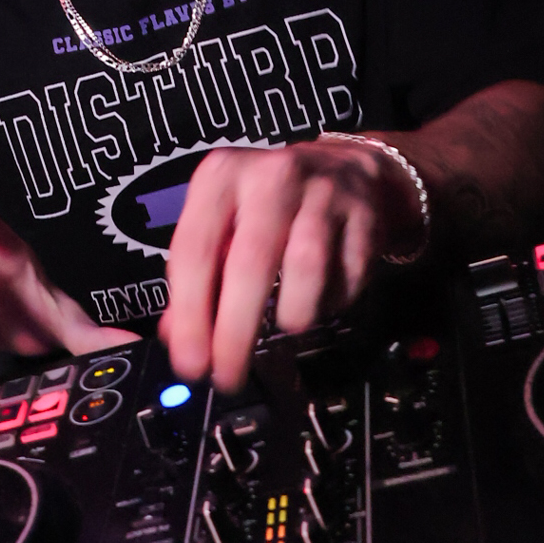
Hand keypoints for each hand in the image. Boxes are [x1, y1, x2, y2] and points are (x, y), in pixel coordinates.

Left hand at [159, 139, 421, 391]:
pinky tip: (320, 301)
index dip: (191, 312)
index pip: (195, 248)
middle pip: (250, 262)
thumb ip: (198, 274)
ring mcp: (322, 194)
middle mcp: (270, 177)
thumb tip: (178, 337)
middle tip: (229, 373)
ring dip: (292, 313)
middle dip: (236, 330)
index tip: (191, 360)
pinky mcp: (365, 216)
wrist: (346, 170)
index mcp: (221, 176)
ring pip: (305, 269)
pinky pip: (347, 276)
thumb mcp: (223, 221)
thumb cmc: (269, 204)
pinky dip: (330, 303)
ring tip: (286, 324)